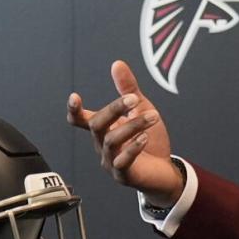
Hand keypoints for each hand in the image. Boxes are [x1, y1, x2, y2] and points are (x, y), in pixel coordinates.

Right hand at [67, 60, 183, 207]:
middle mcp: (102, 145)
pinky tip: (144, 138)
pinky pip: (122, 162)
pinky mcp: (123, 175)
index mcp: (103, 129)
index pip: (80, 120)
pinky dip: (132, 148)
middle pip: (97, 125)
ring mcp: (110, 161)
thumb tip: (117, 64)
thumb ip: (128, 89)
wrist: (164, 171)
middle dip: (114, 109)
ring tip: (152, 117)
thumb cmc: (150, 142)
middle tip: (134, 99)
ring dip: (132, 126)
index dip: (74, 110)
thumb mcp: (140, 110)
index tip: (74, 97)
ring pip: (111, 141)